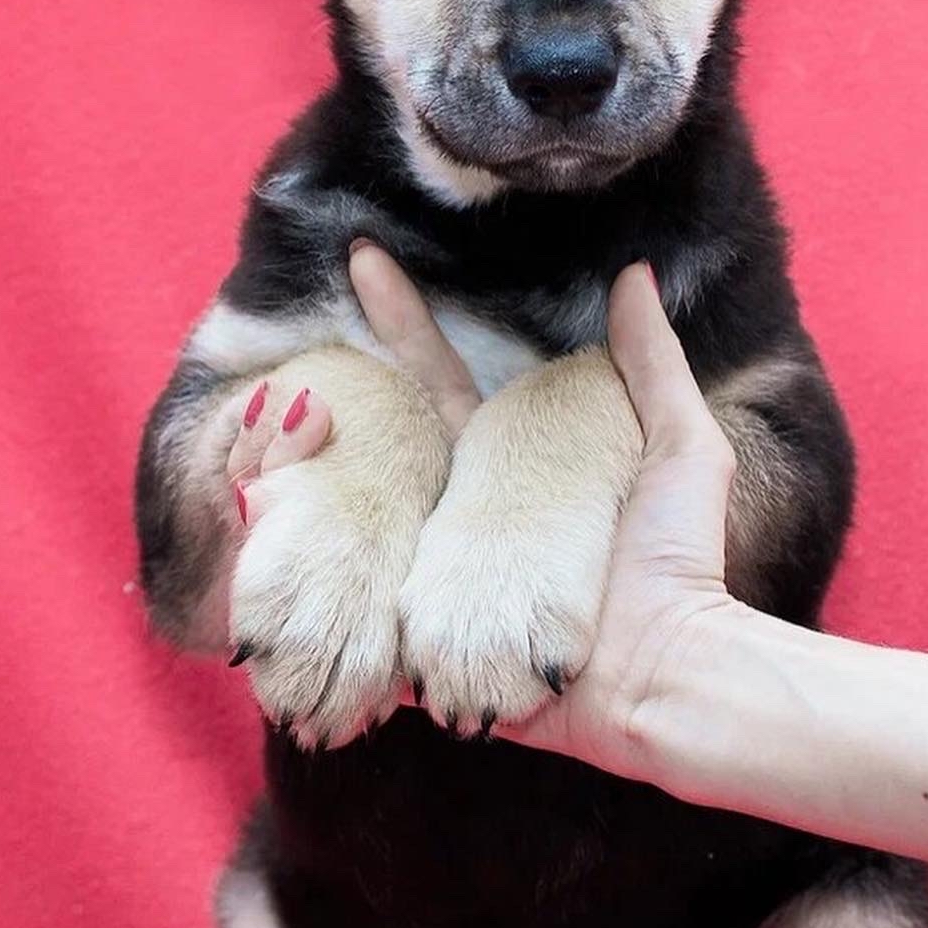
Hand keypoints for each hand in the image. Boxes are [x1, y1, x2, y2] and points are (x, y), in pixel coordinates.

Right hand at [225, 248, 740, 773]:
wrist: (670, 669)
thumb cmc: (679, 560)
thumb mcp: (680, 446)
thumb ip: (653, 363)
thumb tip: (634, 275)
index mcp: (514, 468)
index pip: (439, 385)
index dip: (402, 323)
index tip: (365, 257)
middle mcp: (466, 519)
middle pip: (379, 448)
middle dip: (320, 405)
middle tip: (269, 363)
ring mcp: (438, 579)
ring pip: (348, 522)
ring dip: (294, 479)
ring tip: (247, 435)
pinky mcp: (423, 640)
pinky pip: (348, 605)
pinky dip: (301, 573)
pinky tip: (255, 530)